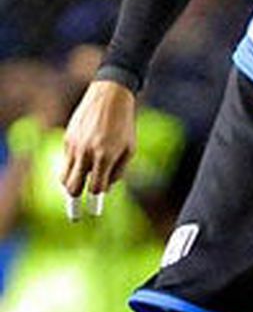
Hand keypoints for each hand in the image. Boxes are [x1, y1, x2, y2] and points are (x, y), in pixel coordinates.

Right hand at [60, 80, 135, 220]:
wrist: (109, 96)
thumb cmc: (124, 124)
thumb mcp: (130, 149)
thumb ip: (119, 171)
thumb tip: (106, 189)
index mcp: (105, 156)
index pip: (96, 188)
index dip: (95, 202)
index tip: (94, 212)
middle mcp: (86, 153)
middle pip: (73, 187)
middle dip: (74, 203)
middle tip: (76, 214)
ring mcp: (74, 146)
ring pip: (64, 177)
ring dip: (70, 187)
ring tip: (76, 193)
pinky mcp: (67, 139)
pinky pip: (66, 162)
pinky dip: (71, 170)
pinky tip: (79, 171)